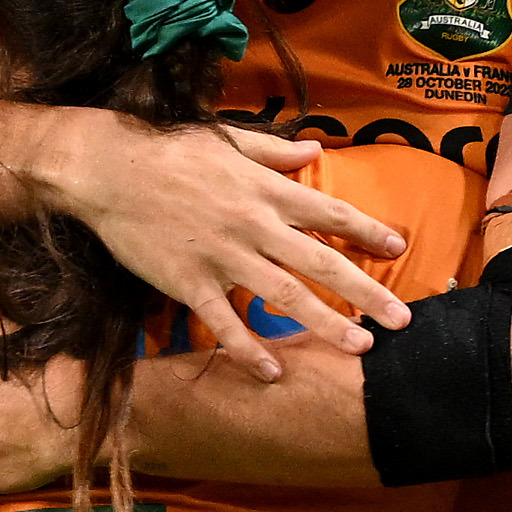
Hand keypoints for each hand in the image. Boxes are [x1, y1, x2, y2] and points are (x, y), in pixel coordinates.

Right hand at [26, 110, 408, 365]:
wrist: (110, 169)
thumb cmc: (169, 151)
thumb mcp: (229, 140)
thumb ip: (274, 153)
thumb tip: (315, 149)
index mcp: (267, 191)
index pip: (330, 214)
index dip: (368, 232)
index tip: (399, 248)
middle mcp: (255, 226)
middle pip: (322, 264)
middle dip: (367, 292)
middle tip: (401, 320)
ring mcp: (224, 257)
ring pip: (285, 296)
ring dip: (326, 324)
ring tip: (359, 347)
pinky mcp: (190, 282)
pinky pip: (225, 322)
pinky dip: (248, 348)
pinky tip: (272, 372)